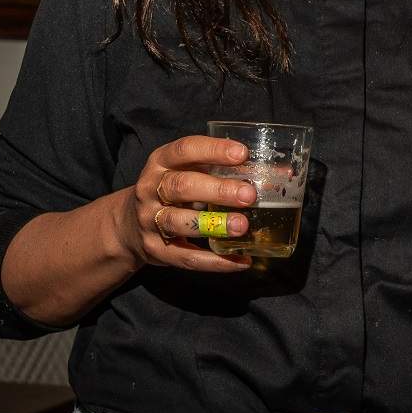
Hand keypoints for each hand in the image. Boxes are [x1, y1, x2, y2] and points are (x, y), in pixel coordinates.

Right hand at [112, 136, 257, 272]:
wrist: (129, 225)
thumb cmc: (174, 191)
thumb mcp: (190, 171)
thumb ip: (225, 169)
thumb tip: (282, 174)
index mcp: (161, 163)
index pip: (184, 150)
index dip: (213, 150)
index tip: (242, 154)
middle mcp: (150, 189)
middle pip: (181, 186)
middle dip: (217, 190)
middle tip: (249, 195)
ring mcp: (150, 221)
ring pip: (179, 222)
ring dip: (213, 225)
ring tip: (243, 226)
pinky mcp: (155, 250)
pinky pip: (186, 257)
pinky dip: (215, 261)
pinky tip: (241, 260)